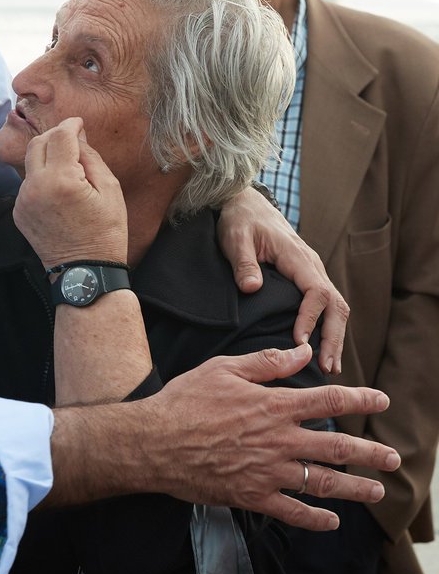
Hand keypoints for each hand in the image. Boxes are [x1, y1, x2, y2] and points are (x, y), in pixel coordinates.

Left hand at [13, 117, 127, 267]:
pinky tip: (60, 191)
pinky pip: (28, 184)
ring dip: (48, 158)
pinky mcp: (19, 212)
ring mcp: (23, 201)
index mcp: (61, 180)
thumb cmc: (105, 232)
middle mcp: (35, 187)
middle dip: (55, 136)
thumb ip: (91, 157)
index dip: (71, 124)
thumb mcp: (110, 190)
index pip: (60, 136)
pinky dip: (42, 178)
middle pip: (37, 143)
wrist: (85, 272)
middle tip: (72, 139)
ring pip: (31, 163)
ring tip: (70, 171)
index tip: (79, 123)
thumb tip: (77, 136)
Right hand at [142, 344, 396, 528]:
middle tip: (394, 458)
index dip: (359, 400)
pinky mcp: (252, 497)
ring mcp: (267, 472)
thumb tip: (301, 353)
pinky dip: (315, 520)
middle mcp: (278, 440)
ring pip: (322, 483)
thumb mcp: (223, 369)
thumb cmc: (185, 401)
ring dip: (354, 489)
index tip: (382, 400)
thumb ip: (266, 364)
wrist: (154, 443)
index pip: (328, 401)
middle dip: (370, 453)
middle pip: (336, 447)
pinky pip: (292, 512)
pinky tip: (330, 522)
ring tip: (376, 492)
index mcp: (273, 405)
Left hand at [216, 188, 348, 372]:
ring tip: (329, 368)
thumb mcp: (236, 238)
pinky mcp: (307, 279)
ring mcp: (312, 273)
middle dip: (334, 337)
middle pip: (336, 304)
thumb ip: (244, 263)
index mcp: (297, 257)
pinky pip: (325, 306)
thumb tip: (251, 288)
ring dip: (335, 337)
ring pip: (336, 308)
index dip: (311, 318)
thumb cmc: (240, 221)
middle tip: (327, 369)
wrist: (246, 204)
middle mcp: (312, 266)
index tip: (299, 343)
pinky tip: (321, 351)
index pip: (316, 292)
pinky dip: (328, 329)